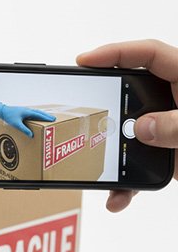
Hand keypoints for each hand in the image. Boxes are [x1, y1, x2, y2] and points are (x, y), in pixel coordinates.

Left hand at [0, 102, 55, 137]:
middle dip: (47, 116)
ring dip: (43, 115)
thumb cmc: (9, 116)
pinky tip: (38, 119)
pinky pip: (33, 114)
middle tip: (54, 119)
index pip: (39, 114)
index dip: (47, 117)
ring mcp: (26, 111)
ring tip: (48, 118)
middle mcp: (28, 110)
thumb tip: (31, 135)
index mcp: (28, 112)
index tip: (53, 119)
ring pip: (36, 112)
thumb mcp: (16, 124)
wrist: (2, 111)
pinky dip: (37, 115)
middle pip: (40, 113)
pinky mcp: (23, 112)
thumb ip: (24, 129)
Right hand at [78, 40, 177, 211]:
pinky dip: (129, 185)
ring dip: (113, 157)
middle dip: (105, 108)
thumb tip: (144, 127)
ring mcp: (173, 129)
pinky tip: (120, 199)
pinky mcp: (172, 155)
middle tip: (82, 111)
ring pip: (132, 136)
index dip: (115, 52)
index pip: (149, 54)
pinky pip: (141, 166)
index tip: (84, 60)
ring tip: (94, 166)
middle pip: (131, 94)